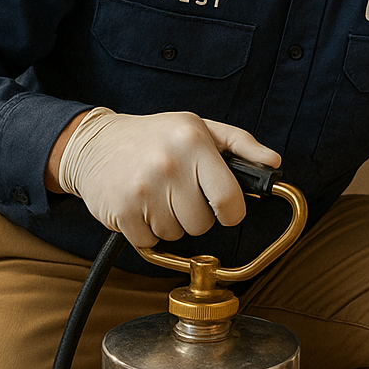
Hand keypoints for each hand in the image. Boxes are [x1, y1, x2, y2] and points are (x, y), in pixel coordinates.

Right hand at [53, 108, 280, 247]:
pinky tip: (140, 206)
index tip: (225, 209)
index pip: (229, 198)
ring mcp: (143, 189)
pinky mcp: (122, 211)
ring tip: (158, 195)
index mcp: (194, 142)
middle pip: (203, 223)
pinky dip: (147, 231)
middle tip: (181, 193)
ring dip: (171, 222)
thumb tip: (274, 162)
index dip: (231, 212)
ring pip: (177, 234)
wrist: (94, 143)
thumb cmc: (155, 136)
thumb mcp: (200, 127)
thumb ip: (241, 144)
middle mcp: (169, 165)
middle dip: (196, 215)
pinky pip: (150, 241)